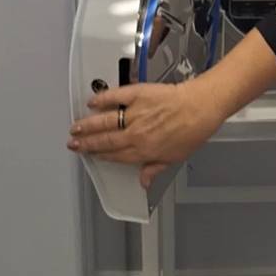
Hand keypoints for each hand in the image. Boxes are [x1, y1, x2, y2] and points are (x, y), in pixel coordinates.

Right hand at [68, 74, 225, 188]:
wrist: (202, 106)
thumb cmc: (194, 130)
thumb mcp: (176, 157)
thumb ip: (155, 168)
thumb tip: (143, 181)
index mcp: (144, 151)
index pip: (115, 156)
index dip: (99, 156)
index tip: (89, 154)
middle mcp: (136, 134)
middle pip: (105, 140)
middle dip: (86, 143)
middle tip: (73, 142)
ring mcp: (136, 114)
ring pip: (105, 121)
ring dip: (87, 125)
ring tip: (76, 127)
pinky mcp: (139, 94)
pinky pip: (115, 97)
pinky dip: (102, 99)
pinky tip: (93, 101)